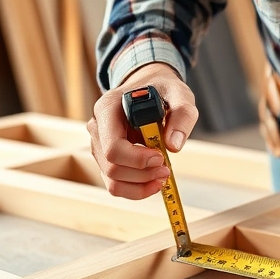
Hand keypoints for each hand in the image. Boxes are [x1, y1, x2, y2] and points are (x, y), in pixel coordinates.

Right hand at [87, 62, 198, 198]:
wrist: (149, 88)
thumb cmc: (162, 90)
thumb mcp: (179, 94)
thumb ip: (182, 115)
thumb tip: (174, 145)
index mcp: (107, 108)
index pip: (113, 147)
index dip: (138, 159)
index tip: (161, 157)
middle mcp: (97, 128)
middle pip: (112, 167)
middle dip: (143, 175)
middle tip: (167, 170)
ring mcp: (99, 145)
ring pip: (113, 181)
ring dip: (141, 186)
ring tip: (163, 177)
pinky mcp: (107, 159)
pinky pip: (116, 185)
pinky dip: (136, 189)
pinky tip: (154, 181)